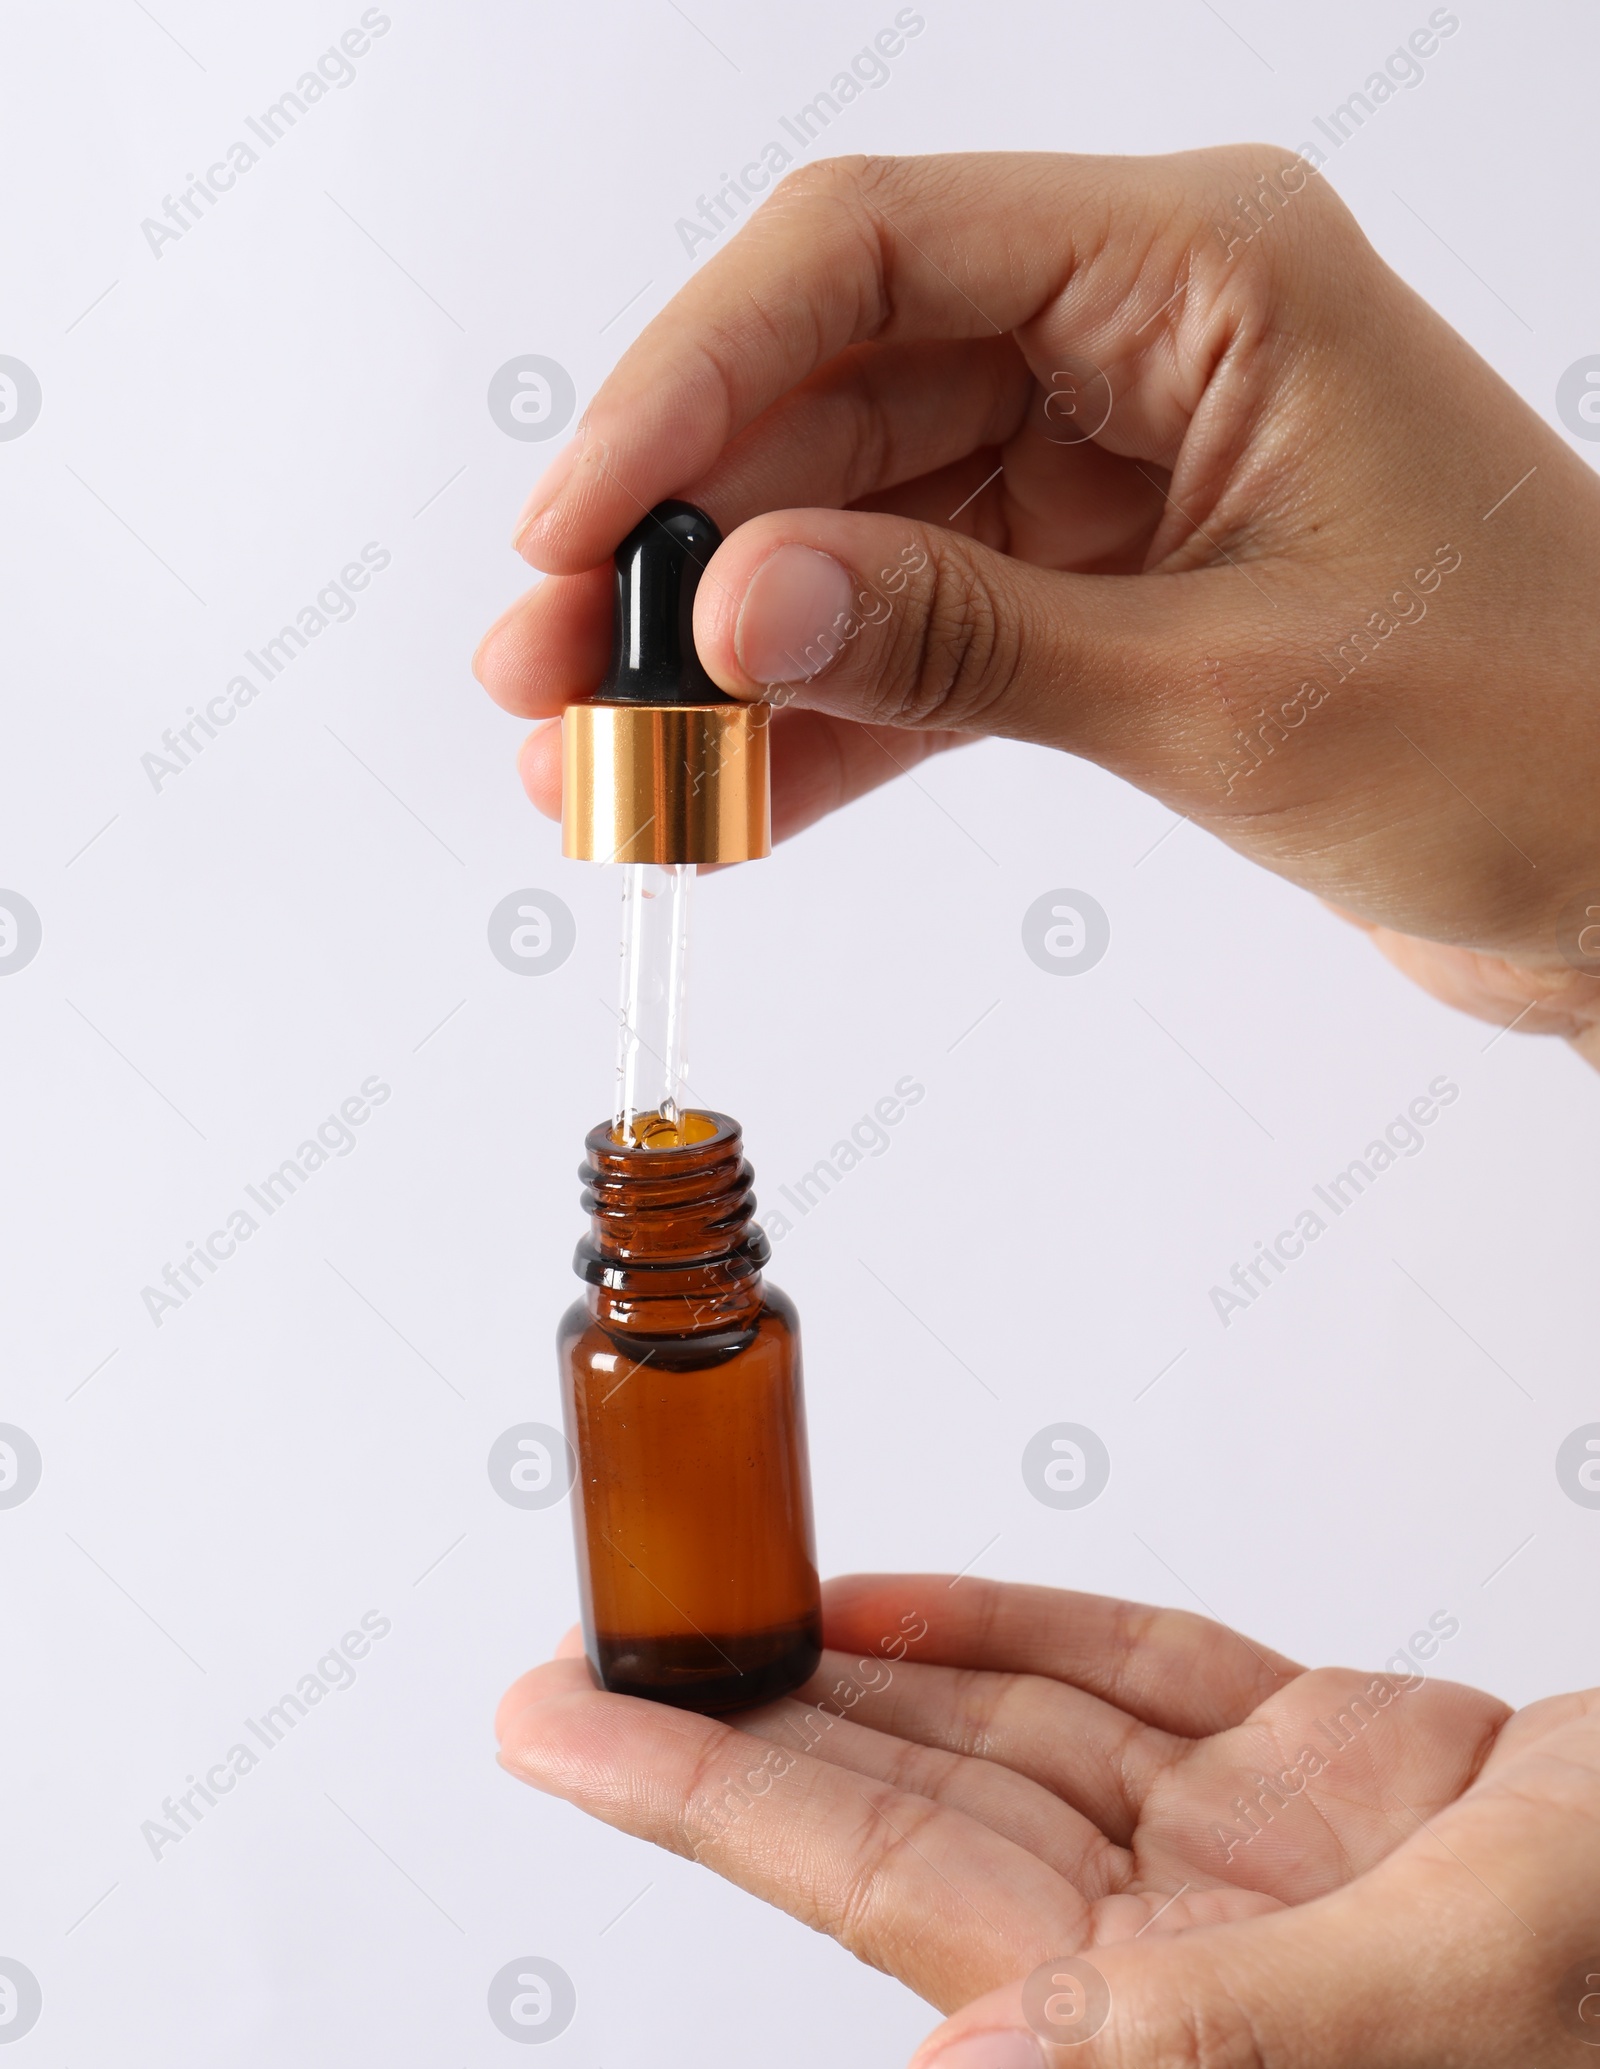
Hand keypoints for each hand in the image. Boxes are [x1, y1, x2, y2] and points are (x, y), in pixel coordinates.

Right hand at [474, 147, 1599, 1065]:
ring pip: (866, 523)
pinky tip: (730, 794)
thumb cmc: (1532, 742)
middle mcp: (1150, 338)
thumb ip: (962, 640)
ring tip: (596, 762)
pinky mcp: (1117, 589)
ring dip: (733, 646)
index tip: (572, 529)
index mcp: (1204, 271)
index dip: (690, 387)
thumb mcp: (1224, 692)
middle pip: (840, 392)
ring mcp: (1126, 466)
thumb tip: (735, 607)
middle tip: (543, 672)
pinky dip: (834, 714)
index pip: (872, 260)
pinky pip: (930, 630)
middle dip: (681, 538)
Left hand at [496, 1576, 1599, 2068]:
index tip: (573, 1725)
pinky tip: (896, 1602)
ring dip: (860, 1667)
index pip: (903, 1900)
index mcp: (1205, 2048)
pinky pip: (1118, 1689)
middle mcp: (1195, 1960)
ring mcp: (1247, 1861)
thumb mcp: (1468, 1971)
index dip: (719, 1801)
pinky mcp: (1305, 1772)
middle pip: (918, 1817)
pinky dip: (1012, 1631)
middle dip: (741, 1730)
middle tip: (587, 1652)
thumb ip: (1214, 2037)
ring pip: (1002, 1738)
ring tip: (715, 1599)